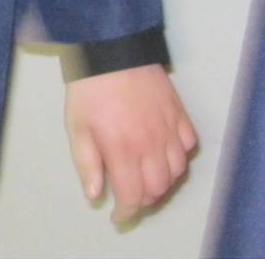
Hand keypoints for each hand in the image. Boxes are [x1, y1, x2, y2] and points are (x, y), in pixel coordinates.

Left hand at [65, 64, 195, 222]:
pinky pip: (188, 147)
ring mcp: (170, 130)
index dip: (127, 212)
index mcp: (124, 150)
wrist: (113, 49)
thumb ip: (87, 163)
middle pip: (158, 189)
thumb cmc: (89, 88)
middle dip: (144, 200)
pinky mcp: (180, 115)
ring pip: (177, 172)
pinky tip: (165, 155)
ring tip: (146, 180)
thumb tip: (95, 194)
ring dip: (163, 183)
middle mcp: (152, 146)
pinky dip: (179, 158)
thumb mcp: (77, 126)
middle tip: (130, 197)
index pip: (133, 196)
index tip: (118, 216)